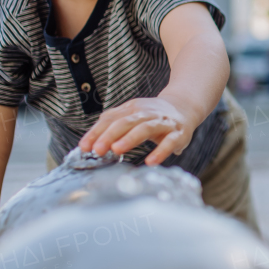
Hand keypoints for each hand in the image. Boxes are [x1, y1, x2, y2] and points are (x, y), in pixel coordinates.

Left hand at [79, 97, 193, 164]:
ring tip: (117, 150)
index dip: (96, 132)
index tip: (84, 146)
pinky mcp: (178, 134)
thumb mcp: (132, 114)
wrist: (184, 107)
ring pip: (145, 128)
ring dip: (130, 138)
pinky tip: (151, 161)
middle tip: (98, 149)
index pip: (111, 119)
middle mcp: (147, 113)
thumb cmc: (153, 116)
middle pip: (126, 121)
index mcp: (133, 109)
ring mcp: (163, 122)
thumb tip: (91, 137)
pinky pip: (169, 142)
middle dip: (110, 135)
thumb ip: (113, 123)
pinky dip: (160, 151)